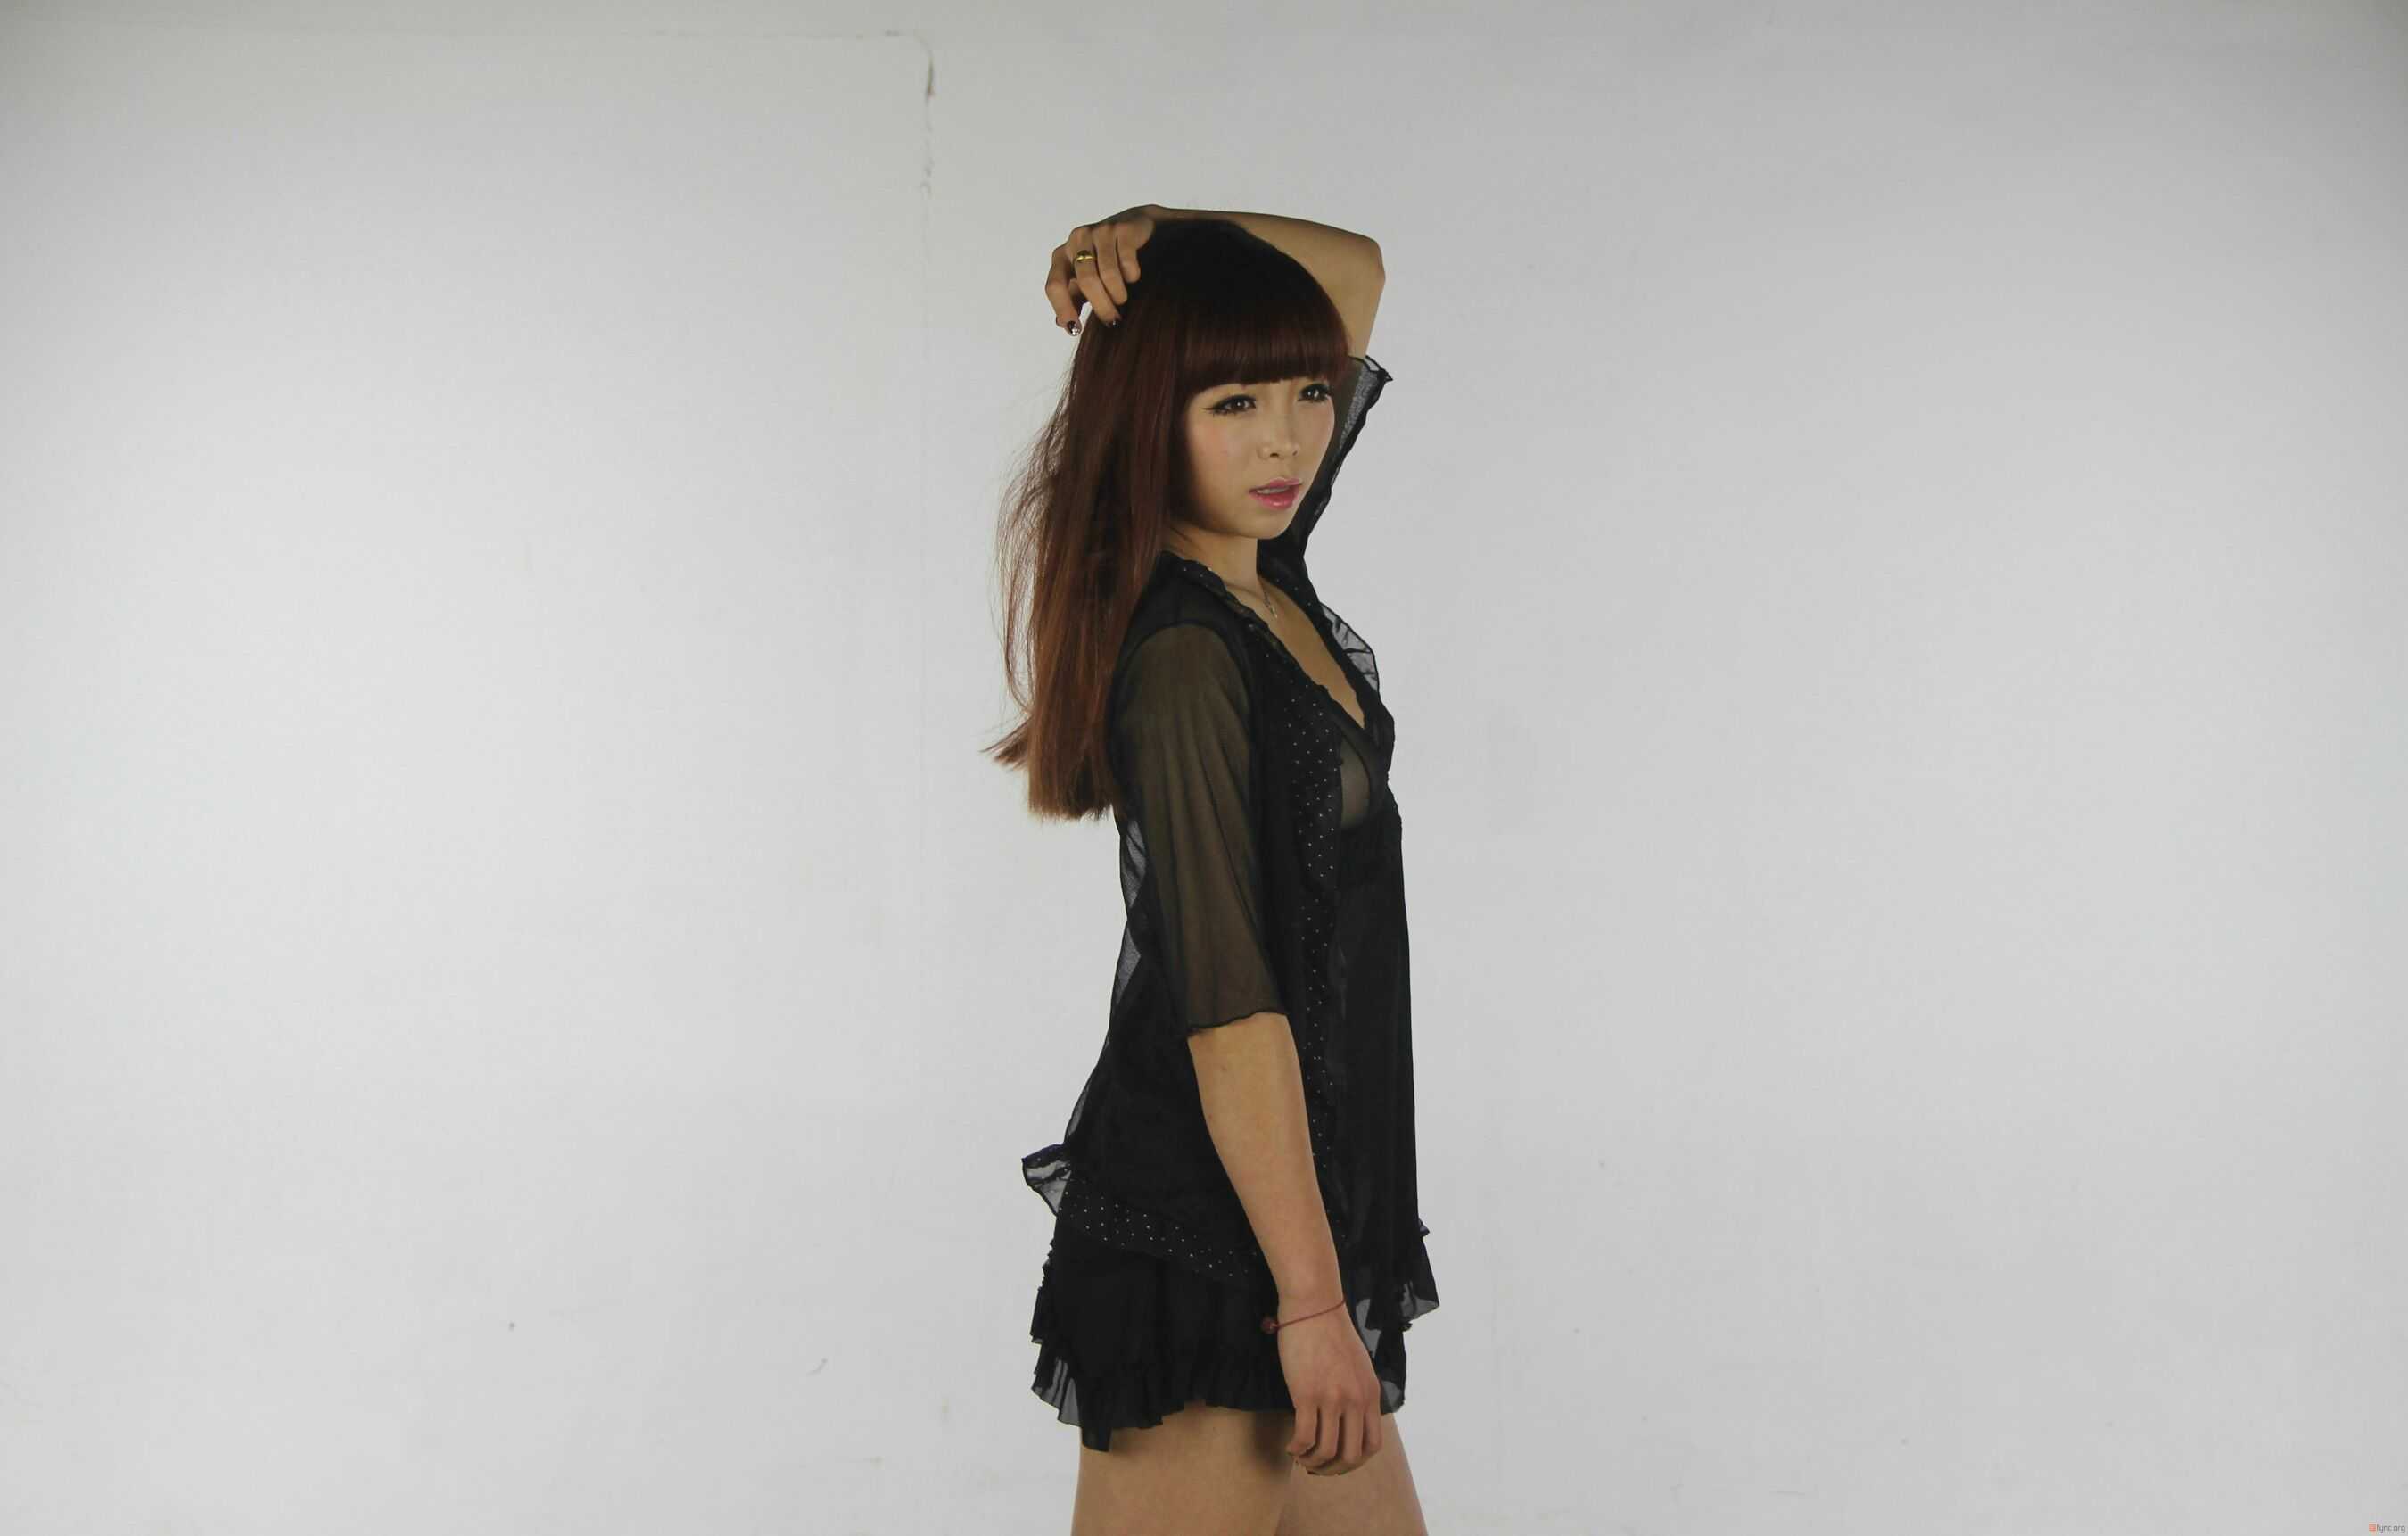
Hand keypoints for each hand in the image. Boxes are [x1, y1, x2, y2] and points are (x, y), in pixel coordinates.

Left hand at [1045, 205, 1157, 334]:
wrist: (1136, 227)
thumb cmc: (1107, 258)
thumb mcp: (1087, 279)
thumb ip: (1074, 298)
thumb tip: (1061, 323)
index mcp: (1062, 255)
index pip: (1054, 285)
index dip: (1063, 309)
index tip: (1075, 330)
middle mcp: (1077, 240)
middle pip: (1086, 281)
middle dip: (1102, 306)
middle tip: (1113, 320)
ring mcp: (1099, 232)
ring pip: (1108, 274)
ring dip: (1118, 294)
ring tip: (1123, 299)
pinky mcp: (1122, 229)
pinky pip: (1127, 263)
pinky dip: (1132, 277)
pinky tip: (1133, 277)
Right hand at [1273, 1300, 1384, 1475]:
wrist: (1313, 1307)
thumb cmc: (1330, 1332)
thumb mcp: (1358, 1365)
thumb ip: (1359, 1392)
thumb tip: (1350, 1419)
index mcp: (1370, 1394)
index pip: (1372, 1446)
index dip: (1354, 1462)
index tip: (1337, 1461)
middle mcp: (1355, 1400)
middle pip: (1351, 1455)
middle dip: (1333, 1469)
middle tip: (1317, 1466)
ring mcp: (1333, 1399)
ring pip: (1327, 1451)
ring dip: (1312, 1462)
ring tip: (1300, 1457)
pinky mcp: (1307, 1395)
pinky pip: (1305, 1438)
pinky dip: (1297, 1449)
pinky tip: (1290, 1447)